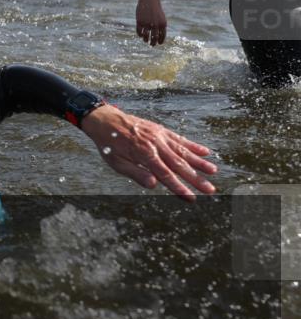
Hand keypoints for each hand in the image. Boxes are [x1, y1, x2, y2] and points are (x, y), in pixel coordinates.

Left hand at [81, 104, 216, 200]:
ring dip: (199, 162)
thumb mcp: (116, 162)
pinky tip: (205, 151)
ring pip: (183, 151)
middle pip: (179, 164)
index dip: (179, 187)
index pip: (165, 175)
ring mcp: (160, 136)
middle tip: (210, 190)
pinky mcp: (161, 130)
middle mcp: (155, 144)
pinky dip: (193, 145)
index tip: (192, 198)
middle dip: (195, 179)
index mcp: (144, 154)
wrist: (105, 120)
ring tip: (213, 171)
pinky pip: (179, 139)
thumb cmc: (109, 144)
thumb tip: (154, 185)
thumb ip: (136, 173)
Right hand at [136, 0, 166, 45]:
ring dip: (145, 40)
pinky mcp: (140, 22)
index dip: (160, 41)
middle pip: (154, 38)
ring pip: (146, 36)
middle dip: (153, 43)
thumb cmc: (156, 10)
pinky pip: (139, 32)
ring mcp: (147, 24)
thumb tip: (158, 37)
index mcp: (162, 24)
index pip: (162, 36)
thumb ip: (160, 27)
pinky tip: (140, 35)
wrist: (149, 1)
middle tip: (152, 44)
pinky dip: (140, 35)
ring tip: (145, 40)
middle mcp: (155, 25)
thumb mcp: (161, 18)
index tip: (159, 43)